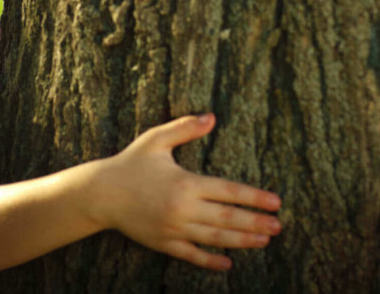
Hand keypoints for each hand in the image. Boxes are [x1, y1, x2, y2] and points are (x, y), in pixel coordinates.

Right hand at [92, 113, 281, 269]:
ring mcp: (174, 229)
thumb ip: (185, 128)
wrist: (100, 193)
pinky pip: (192, 255)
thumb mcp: (156, 139)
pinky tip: (228, 263)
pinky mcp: (163, 243)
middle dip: (256, 223)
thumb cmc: (130, 163)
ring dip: (242, 240)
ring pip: (215, 238)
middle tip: (279, 227)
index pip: (228, 191)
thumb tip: (212, 116)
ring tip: (264, 241)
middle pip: (228, 218)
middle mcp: (183, 209)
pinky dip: (211, 261)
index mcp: (186, 183)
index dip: (254, 197)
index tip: (276, 202)